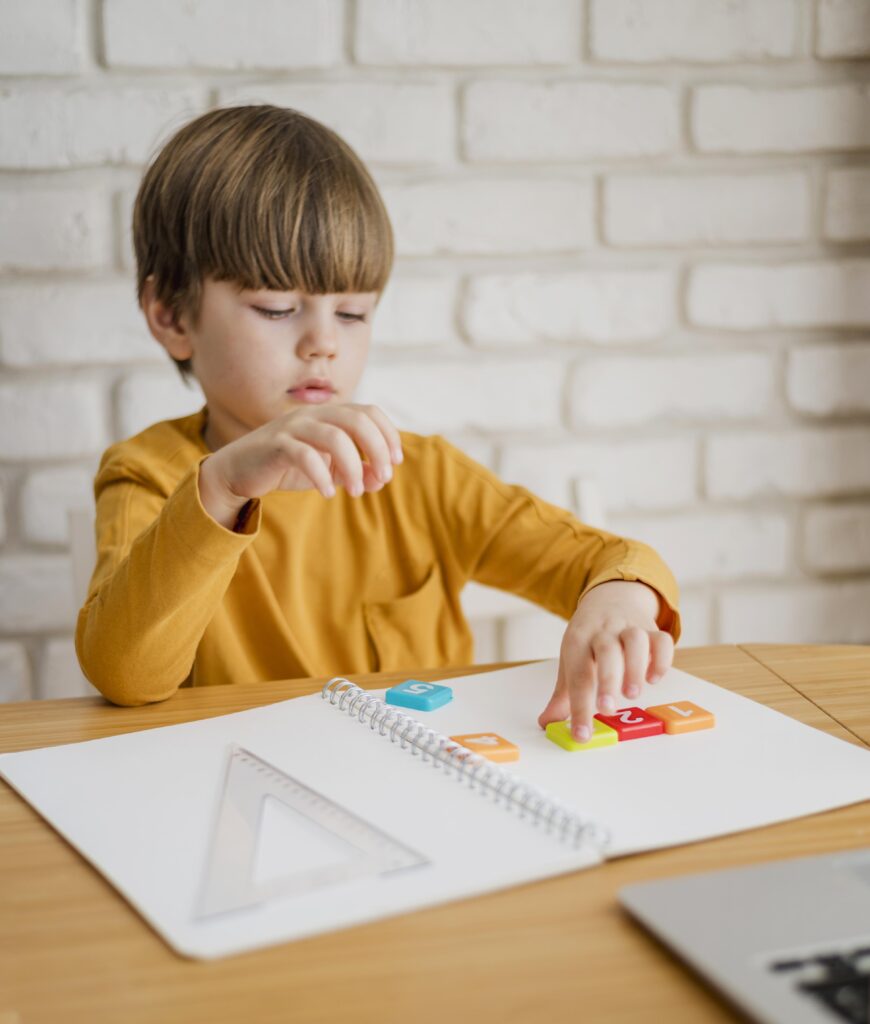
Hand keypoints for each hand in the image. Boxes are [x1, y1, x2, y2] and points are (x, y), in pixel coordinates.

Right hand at [198, 404, 402, 528]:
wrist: (240, 471)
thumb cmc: (288, 466)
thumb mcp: (328, 470)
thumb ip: (355, 471)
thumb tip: (381, 478)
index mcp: (329, 415)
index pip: (369, 412)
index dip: (388, 434)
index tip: (396, 462)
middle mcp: (313, 414)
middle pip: (357, 420)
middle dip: (377, 449)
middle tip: (383, 478)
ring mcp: (293, 426)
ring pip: (335, 437)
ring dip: (353, 466)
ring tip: (355, 492)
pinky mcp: (276, 444)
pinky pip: (305, 455)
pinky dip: (321, 476)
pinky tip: (327, 494)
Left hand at [537, 580, 673, 741]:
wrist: (609, 598)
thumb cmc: (589, 638)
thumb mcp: (571, 661)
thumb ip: (563, 696)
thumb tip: (546, 723)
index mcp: (578, 642)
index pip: (578, 676)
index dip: (579, 708)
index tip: (582, 735)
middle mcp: (603, 632)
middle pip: (606, 651)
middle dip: (607, 680)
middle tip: (607, 708)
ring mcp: (629, 628)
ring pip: (635, 641)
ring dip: (635, 667)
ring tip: (631, 694)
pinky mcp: (651, 629)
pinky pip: (661, 639)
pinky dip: (661, 659)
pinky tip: (653, 678)